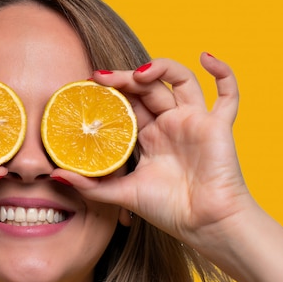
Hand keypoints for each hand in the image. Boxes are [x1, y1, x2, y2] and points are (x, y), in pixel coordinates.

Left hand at [55, 54, 252, 252]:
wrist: (202, 224)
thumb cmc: (167, 210)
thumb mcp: (121, 194)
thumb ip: (90, 185)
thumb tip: (55, 176)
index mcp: (148, 138)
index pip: (128, 105)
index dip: (110, 93)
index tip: (87, 86)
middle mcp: (169, 125)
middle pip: (148, 88)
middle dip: (124, 79)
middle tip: (101, 78)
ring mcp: (194, 122)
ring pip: (180, 81)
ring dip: (160, 69)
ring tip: (138, 74)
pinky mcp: (217, 125)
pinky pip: (227, 94)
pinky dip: (223, 72)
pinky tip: (206, 57)